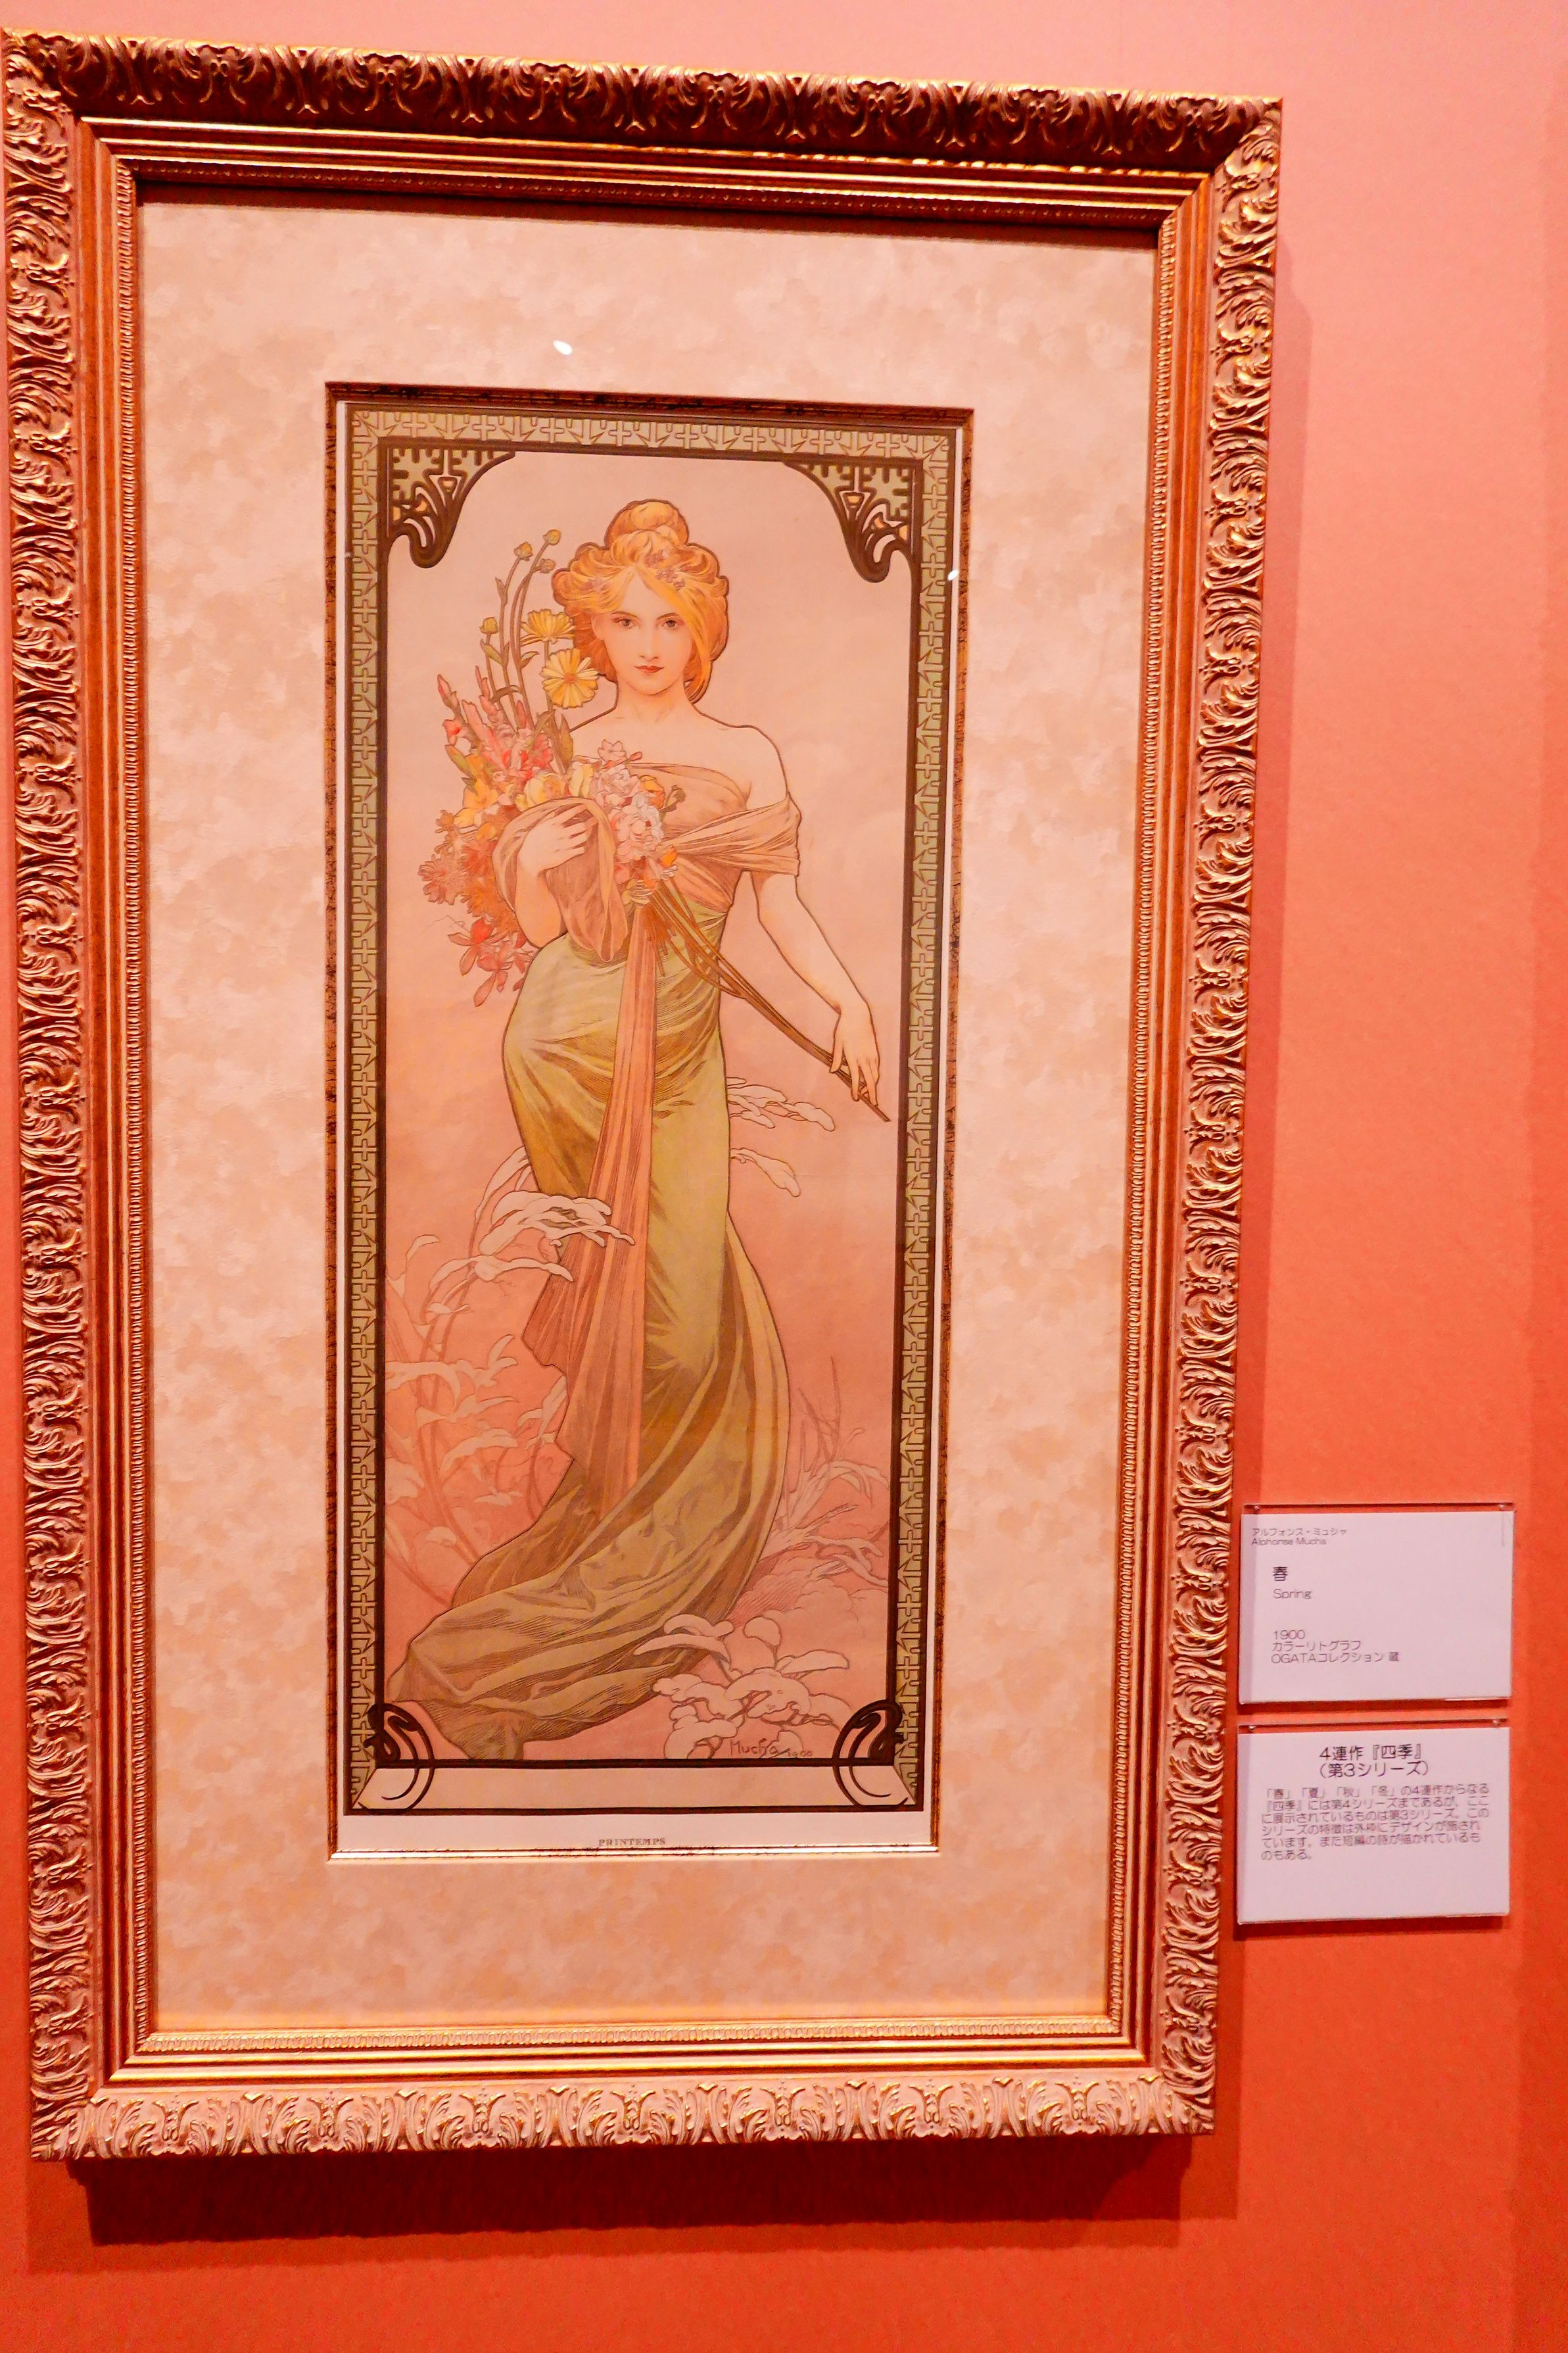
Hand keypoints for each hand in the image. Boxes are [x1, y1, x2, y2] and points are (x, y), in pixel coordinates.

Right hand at [514, 803, 596, 876]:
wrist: (531, 860)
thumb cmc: (533, 841)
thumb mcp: (539, 826)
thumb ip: (549, 818)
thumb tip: (559, 810)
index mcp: (553, 824)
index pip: (570, 813)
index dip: (579, 808)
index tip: (585, 806)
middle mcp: (561, 833)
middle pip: (582, 825)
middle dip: (591, 821)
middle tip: (595, 819)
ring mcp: (565, 845)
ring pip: (584, 837)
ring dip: (590, 832)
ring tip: (591, 830)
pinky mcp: (567, 855)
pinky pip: (582, 849)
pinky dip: (585, 845)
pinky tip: (585, 842)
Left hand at [830, 997, 879, 1112]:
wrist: (858, 1014)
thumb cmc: (845, 1027)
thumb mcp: (837, 1042)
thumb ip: (836, 1058)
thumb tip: (833, 1071)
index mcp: (853, 1056)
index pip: (855, 1078)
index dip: (856, 1089)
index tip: (856, 1098)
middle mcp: (864, 1057)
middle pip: (870, 1079)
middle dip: (872, 1092)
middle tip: (873, 1102)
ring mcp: (871, 1054)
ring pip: (875, 1074)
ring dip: (874, 1084)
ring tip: (871, 1093)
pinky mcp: (875, 1050)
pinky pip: (877, 1067)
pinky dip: (875, 1075)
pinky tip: (872, 1079)